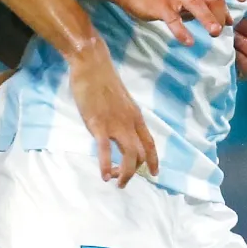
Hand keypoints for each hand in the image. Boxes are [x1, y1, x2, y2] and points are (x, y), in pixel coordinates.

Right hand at [68, 42, 157, 185]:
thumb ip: (122, 117)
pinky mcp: (98, 124)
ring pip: (129, 155)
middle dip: (135, 171)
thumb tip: (118, 131)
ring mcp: (115, 124)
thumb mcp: (120, 102)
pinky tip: (104, 176)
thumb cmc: (103, 81)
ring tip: (117, 182)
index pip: (150, 144)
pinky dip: (106, 165)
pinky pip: (105, 150)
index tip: (154, 174)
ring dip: (125, 173)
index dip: (154, 161)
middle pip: (141, 154)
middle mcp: (130, 123)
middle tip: (123, 180)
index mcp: (136, 117)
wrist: (92, 65)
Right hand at [111, 0, 245, 45]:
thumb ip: (210, 9)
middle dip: (221, 13)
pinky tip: (187, 42)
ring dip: (207, 19)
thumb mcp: (191, 1)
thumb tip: (229, 20)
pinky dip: (181, 30)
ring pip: (196, 4)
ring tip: (214, 33)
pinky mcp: (161, 6)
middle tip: (219, 31)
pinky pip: (173, 18)